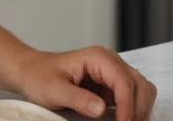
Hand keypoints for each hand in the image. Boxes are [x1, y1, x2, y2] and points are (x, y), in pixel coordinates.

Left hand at [9, 46, 156, 120]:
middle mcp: (108, 60)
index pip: (124, 83)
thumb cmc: (38, 76)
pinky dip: (135, 108)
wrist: (30, 71)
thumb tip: (102, 108)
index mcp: (96, 58)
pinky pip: (134, 95)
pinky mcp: (111, 83)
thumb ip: (78, 99)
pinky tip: (124, 120)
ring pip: (142, 89)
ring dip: (140, 109)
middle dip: (137, 110)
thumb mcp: (53, 90)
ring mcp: (112, 71)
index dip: (127, 108)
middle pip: (140, 85)